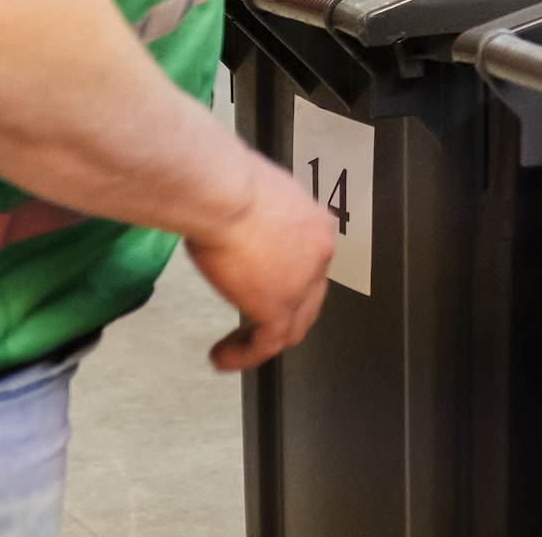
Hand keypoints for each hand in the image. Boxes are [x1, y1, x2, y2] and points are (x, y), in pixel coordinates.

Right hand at [187, 158, 335, 372]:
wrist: (224, 193)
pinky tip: (223, 356)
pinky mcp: (278, 306)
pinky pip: (267, 344)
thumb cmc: (228, 184)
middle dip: (284, 314)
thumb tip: (240, 222)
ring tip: (236, 347)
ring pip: (293, 325)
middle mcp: (318, 253)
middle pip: (310, 298)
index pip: (310, 264)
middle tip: (254, 324)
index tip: (259, 286)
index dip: (288, 281)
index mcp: (315, 224)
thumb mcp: (252, 195)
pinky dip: (245, 355)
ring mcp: (302, 282)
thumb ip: (257, 216)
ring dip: (264, 339)